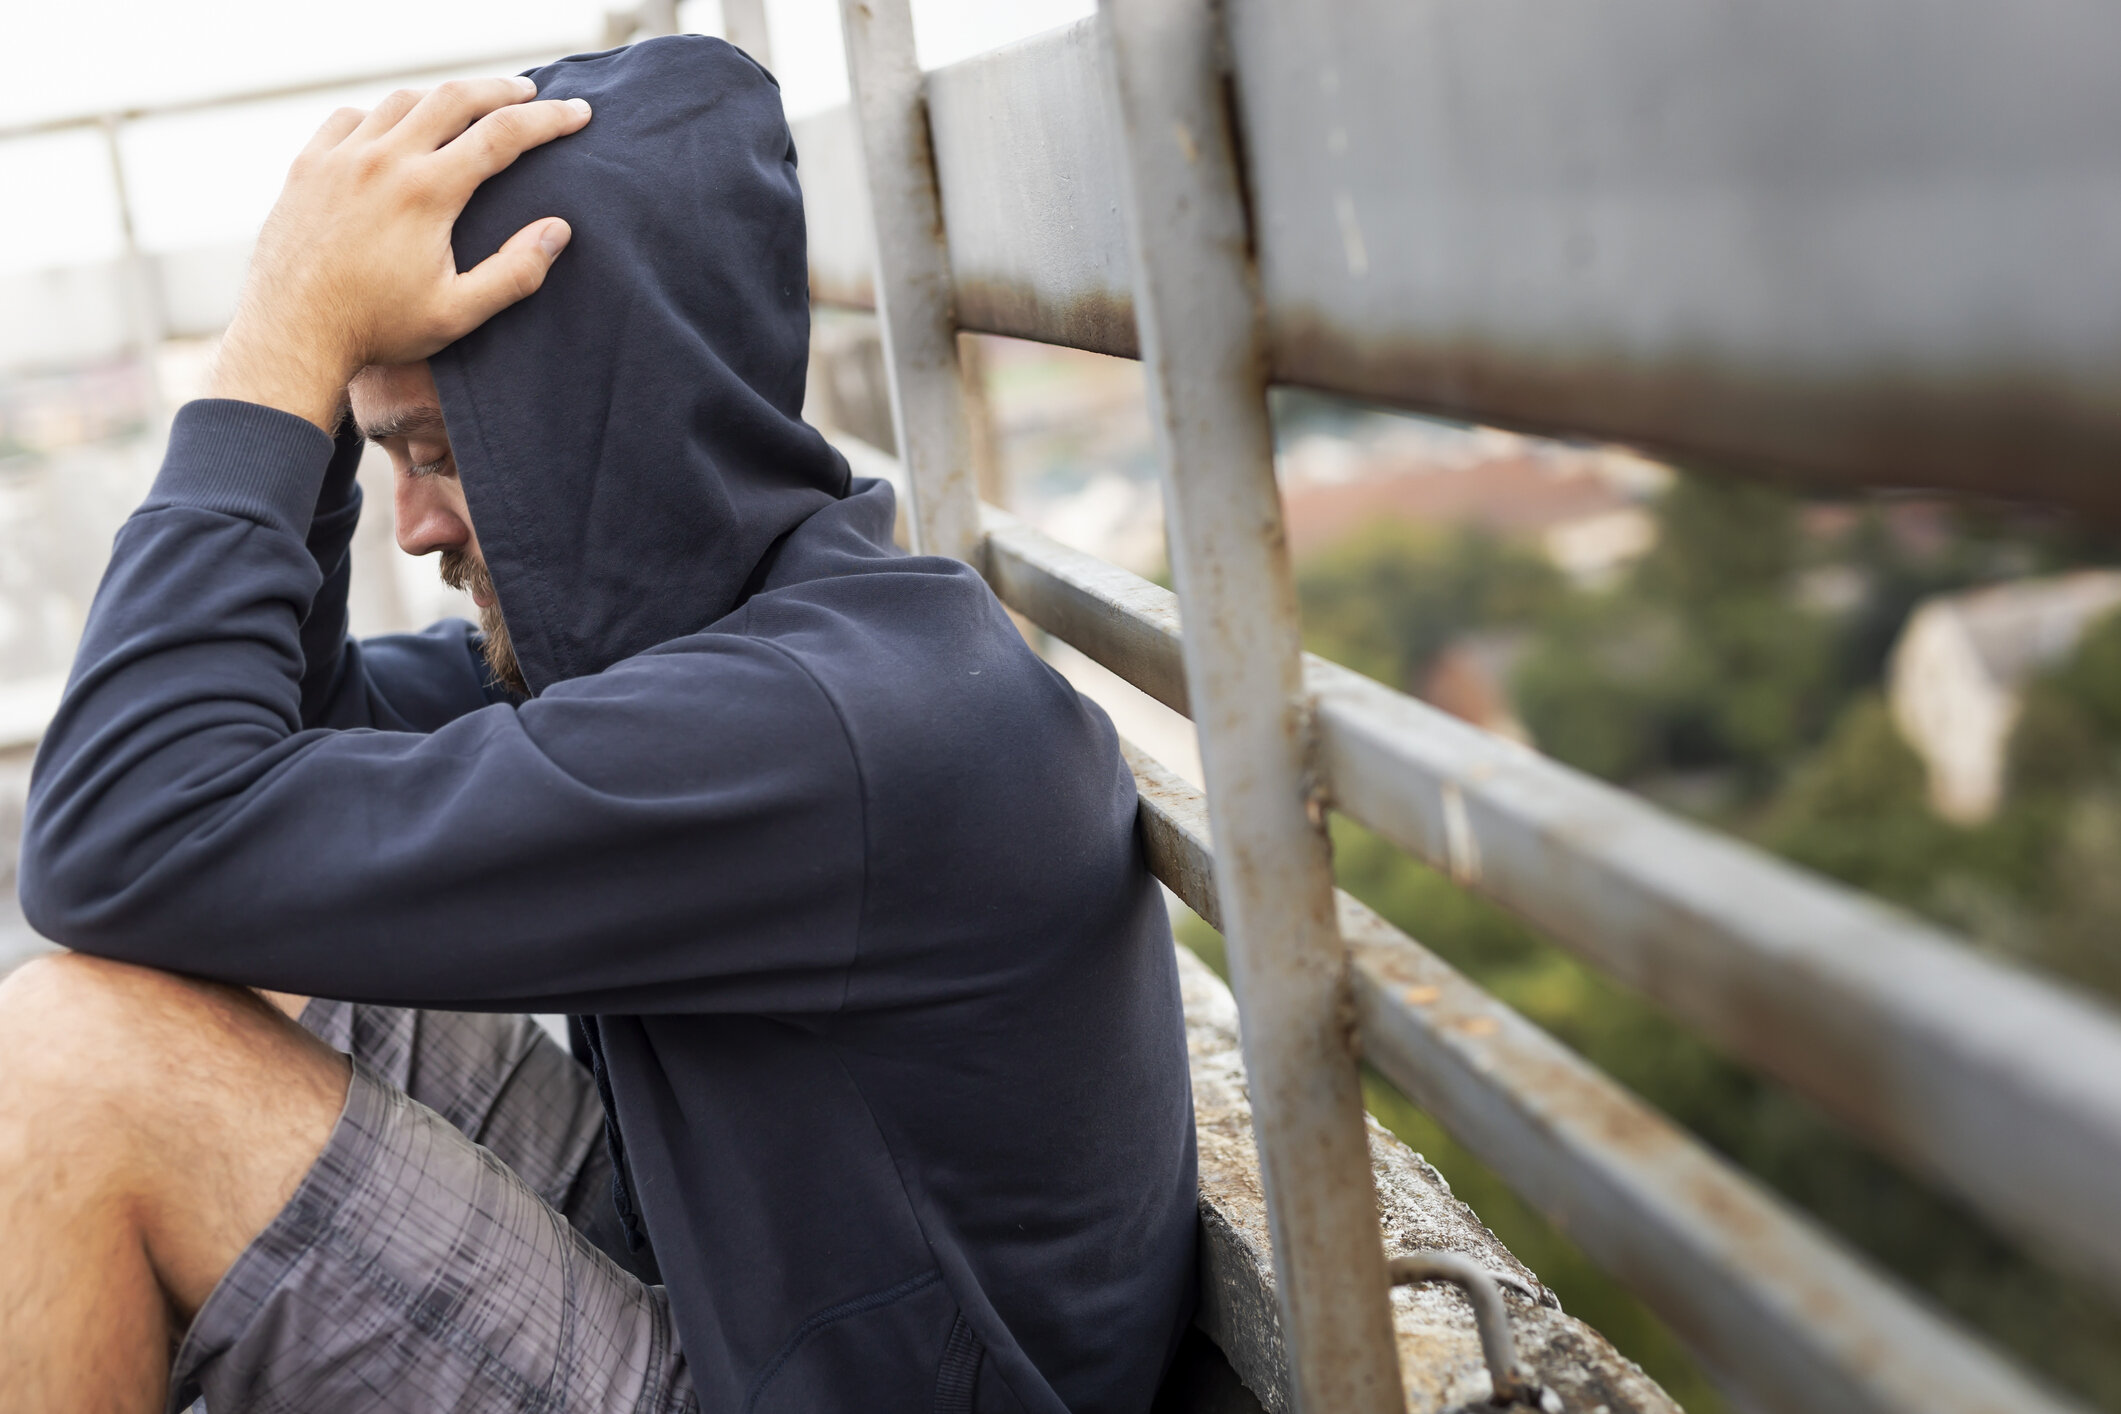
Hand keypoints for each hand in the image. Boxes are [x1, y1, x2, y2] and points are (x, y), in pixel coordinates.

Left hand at [209, 77, 591, 429]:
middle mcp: (383, 160)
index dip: (549, 119)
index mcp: (426, 192)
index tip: (579, 113)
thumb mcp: (458, 313)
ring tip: (469, 108)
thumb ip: (515, 271)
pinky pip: (351, 118)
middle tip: (530, 93)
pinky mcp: (308, 166)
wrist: (291, 334)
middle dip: (502, 90)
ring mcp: (340, 158)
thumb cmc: (378, 329)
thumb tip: (558, 230)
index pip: (502, 135)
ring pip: (402, 101)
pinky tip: (396, 131)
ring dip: (443, 98)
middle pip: (454, 98)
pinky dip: (383, 115)